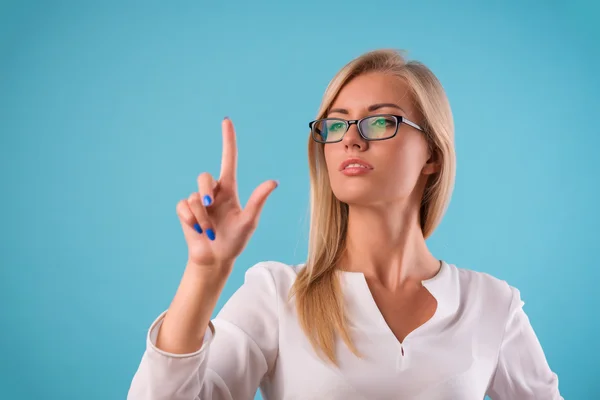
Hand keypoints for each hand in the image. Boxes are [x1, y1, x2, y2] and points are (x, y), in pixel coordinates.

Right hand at [176, 117, 277, 272]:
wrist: (216, 259)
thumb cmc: (235, 241)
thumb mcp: (249, 221)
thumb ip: (258, 201)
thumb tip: (274, 182)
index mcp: (229, 190)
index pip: (228, 159)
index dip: (228, 141)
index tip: (226, 121)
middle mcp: (213, 192)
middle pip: (204, 177)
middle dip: (206, 190)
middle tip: (212, 204)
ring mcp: (198, 202)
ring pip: (194, 196)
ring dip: (202, 215)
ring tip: (209, 230)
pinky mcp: (185, 212)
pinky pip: (183, 207)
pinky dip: (191, 220)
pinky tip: (197, 230)